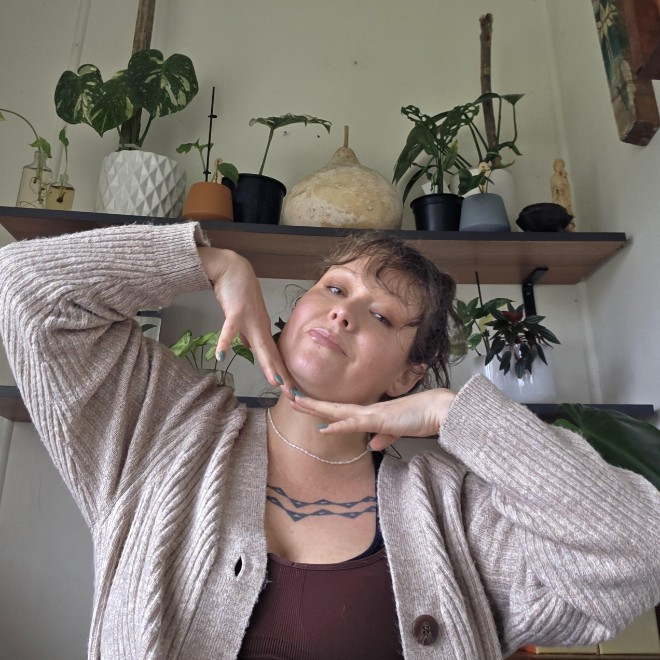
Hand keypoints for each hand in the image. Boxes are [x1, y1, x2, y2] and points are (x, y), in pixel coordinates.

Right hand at [199, 247, 295, 394]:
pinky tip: (221, 354)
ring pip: (260, 345)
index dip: (283, 375)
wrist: (233, 269)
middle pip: (273, 355)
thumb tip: (248, 350)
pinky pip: (230, 328)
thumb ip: (245, 335)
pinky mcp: (236, 310)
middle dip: (283, 376)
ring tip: (275, 382)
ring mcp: (250, 319)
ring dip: (267, 364)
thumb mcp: (244, 319)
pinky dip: (225, 341)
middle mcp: (260, 327)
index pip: (274, 357)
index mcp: (261, 330)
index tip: (292, 392)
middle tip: (293, 395)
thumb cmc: (238, 294)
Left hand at [290, 388, 455, 450]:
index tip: (306, 404)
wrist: (438, 409)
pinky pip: (354, 423)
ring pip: (337, 411)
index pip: (341, 411)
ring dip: (316, 408)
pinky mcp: (379, 420)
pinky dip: (338, 425)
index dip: (323, 408)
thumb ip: (385, 437)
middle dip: (311, 403)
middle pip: (333, 407)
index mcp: (371, 413)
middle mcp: (367, 410)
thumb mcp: (399, 430)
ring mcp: (371, 414)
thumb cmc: (422, 417)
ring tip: (297, 403)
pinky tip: (324, 427)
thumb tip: (373, 445)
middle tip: (290, 396)